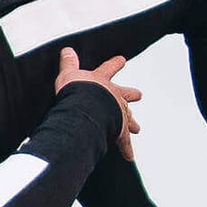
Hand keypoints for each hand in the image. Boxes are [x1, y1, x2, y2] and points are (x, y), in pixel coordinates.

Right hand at [56, 45, 139, 159]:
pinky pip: (124, 142)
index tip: (122, 60)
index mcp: (101, 82)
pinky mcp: (117, 130)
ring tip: (137, 128)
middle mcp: (113, 97)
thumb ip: (68, 63)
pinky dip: (126, 149)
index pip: (108, 69)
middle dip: (132, 94)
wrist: (87, 107)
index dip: (114, 64)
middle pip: (125, 94)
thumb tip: (67, 50)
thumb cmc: (77, 91)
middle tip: (139, 94)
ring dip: (132, 123)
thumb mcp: (68, 74)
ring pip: (128, 118)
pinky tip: (129, 156)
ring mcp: (117, 114)